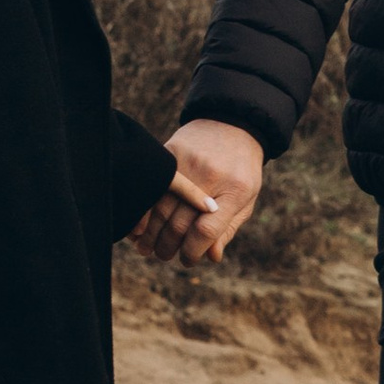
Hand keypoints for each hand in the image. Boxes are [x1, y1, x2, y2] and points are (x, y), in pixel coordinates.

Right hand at [131, 117, 265, 265]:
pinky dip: (142, 211)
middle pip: (180, 222)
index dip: (193, 251)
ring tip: (147, 249)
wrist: (232, 124)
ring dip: (151, 234)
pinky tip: (139, 227)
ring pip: (161, 208)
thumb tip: (211, 257)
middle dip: (169, 246)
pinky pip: (152, 188)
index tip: (187, 260)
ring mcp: (187, 164)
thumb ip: (227, 228)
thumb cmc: (240, 169)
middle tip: (164, 256)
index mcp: (235, 190)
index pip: (207, 230)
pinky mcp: (169, 154)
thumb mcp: (245, 199)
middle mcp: (209, 177)